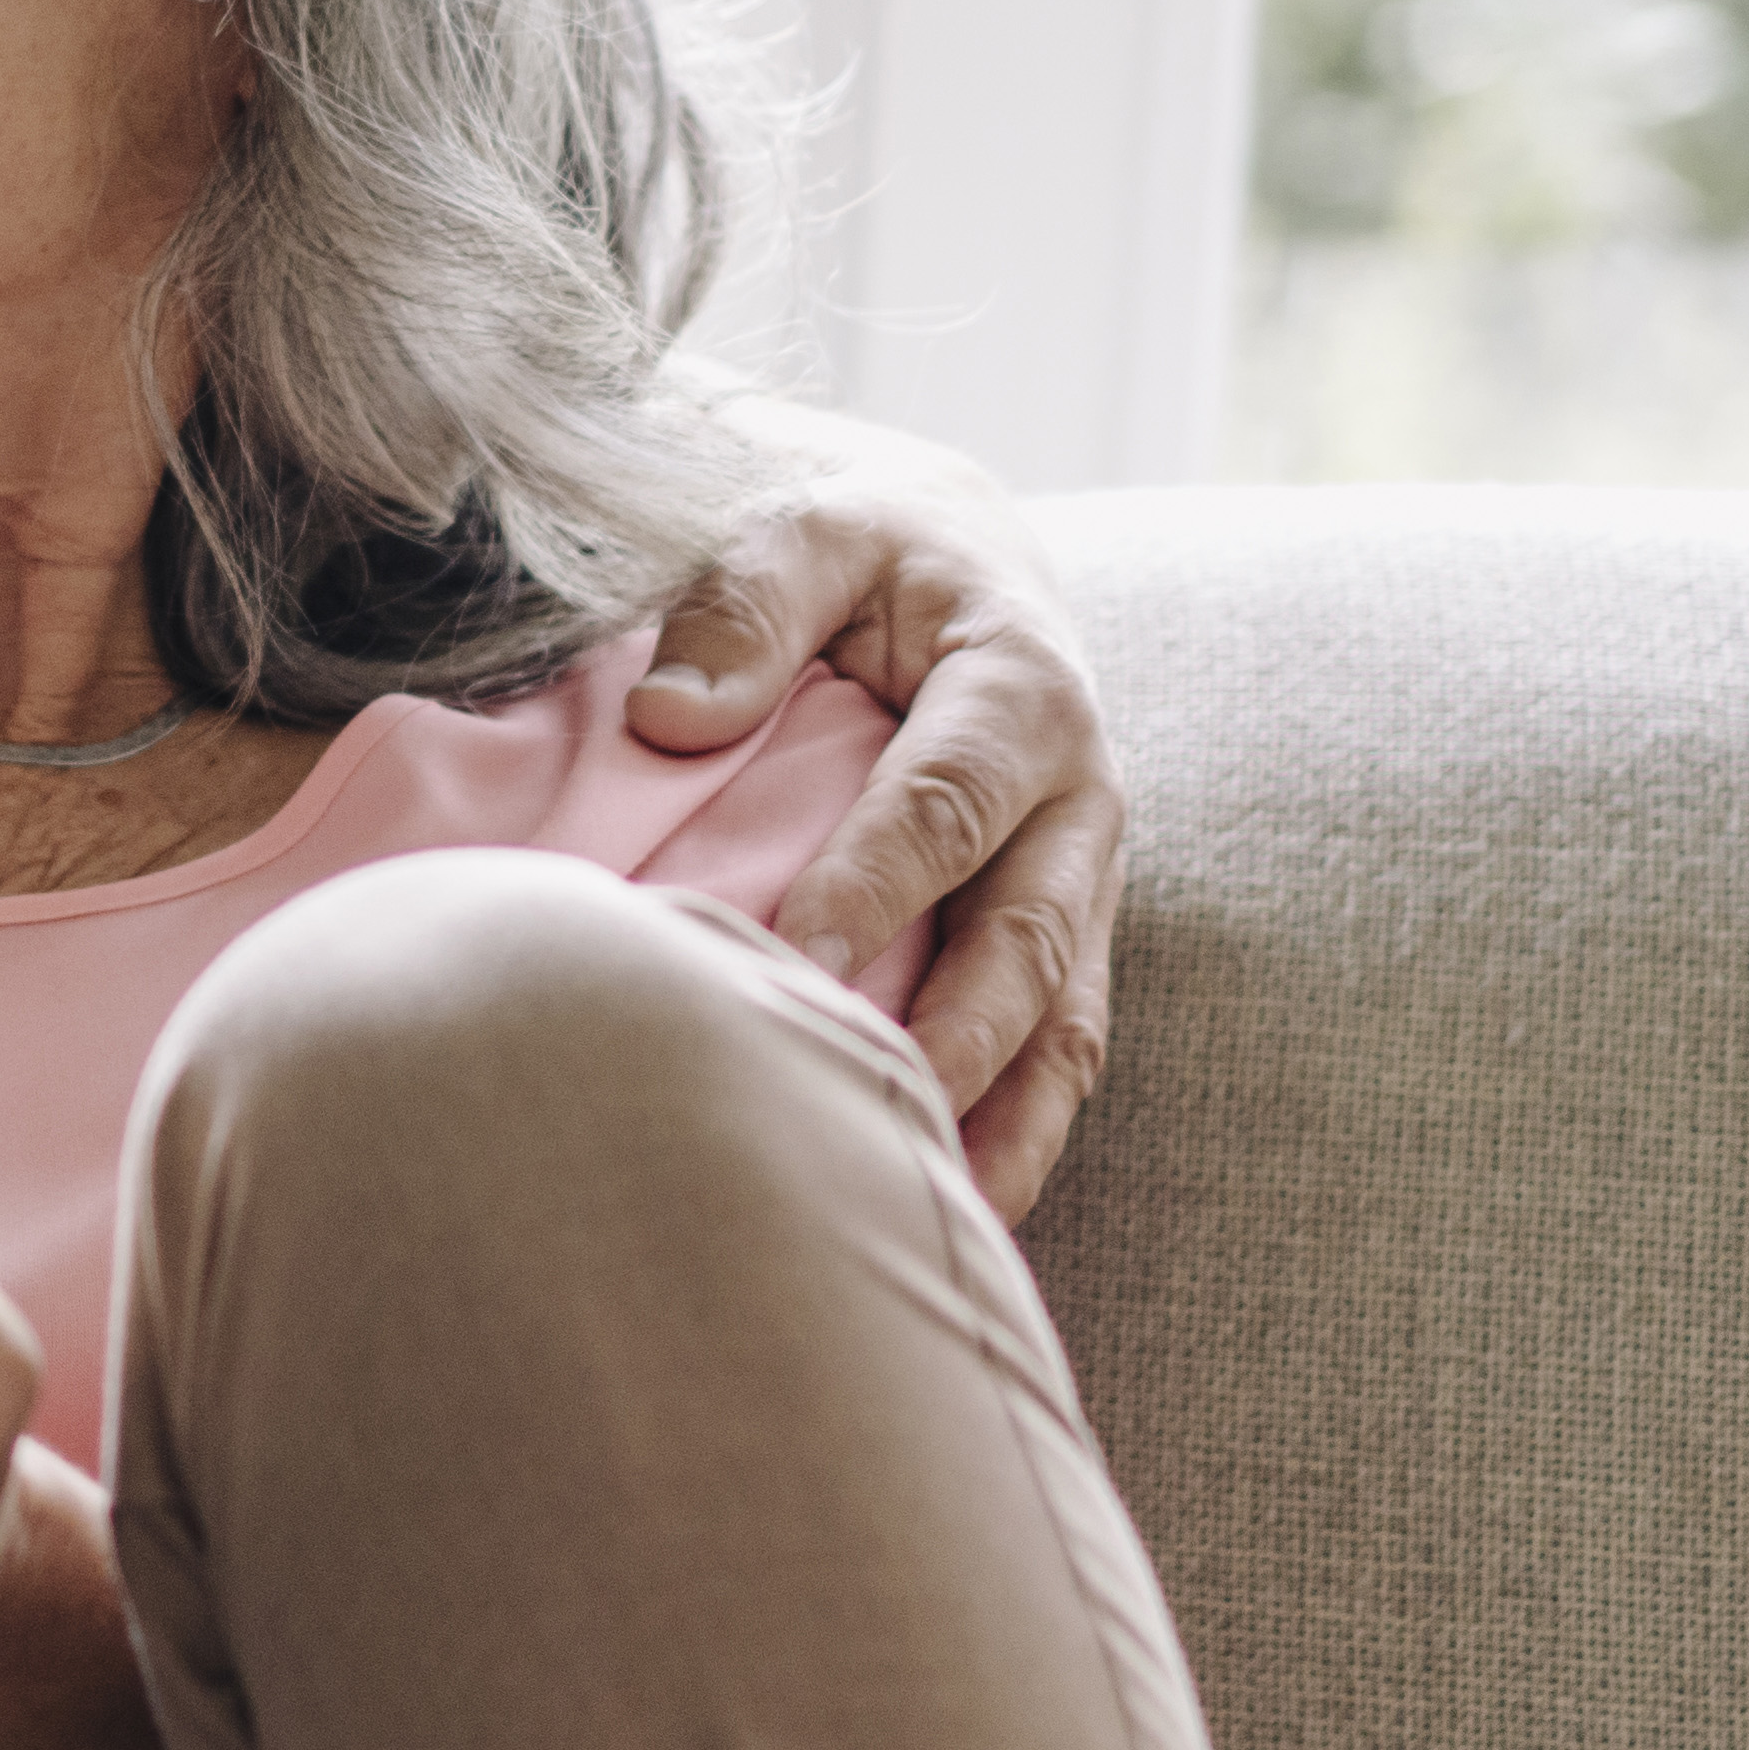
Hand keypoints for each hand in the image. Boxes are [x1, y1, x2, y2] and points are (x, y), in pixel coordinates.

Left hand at [629, 410, 1127, 1218]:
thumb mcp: (803, 526)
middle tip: (871, 1109)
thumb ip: (745, 601)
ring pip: (1065, 1020)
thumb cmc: (859, 549)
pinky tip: (957, 1218)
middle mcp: (1074, 794)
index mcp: (1018, 684)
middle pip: (1029, 934)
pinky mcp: (1058, 934)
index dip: (880, 881)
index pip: (949, 799)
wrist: (949, 559)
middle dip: (961, 1035)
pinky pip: (1057, 1050)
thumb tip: (672, 717)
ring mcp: (1076, 877)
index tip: (796, 957)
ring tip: (943, 1223)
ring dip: (1009, 1123)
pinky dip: (1014, 1135)